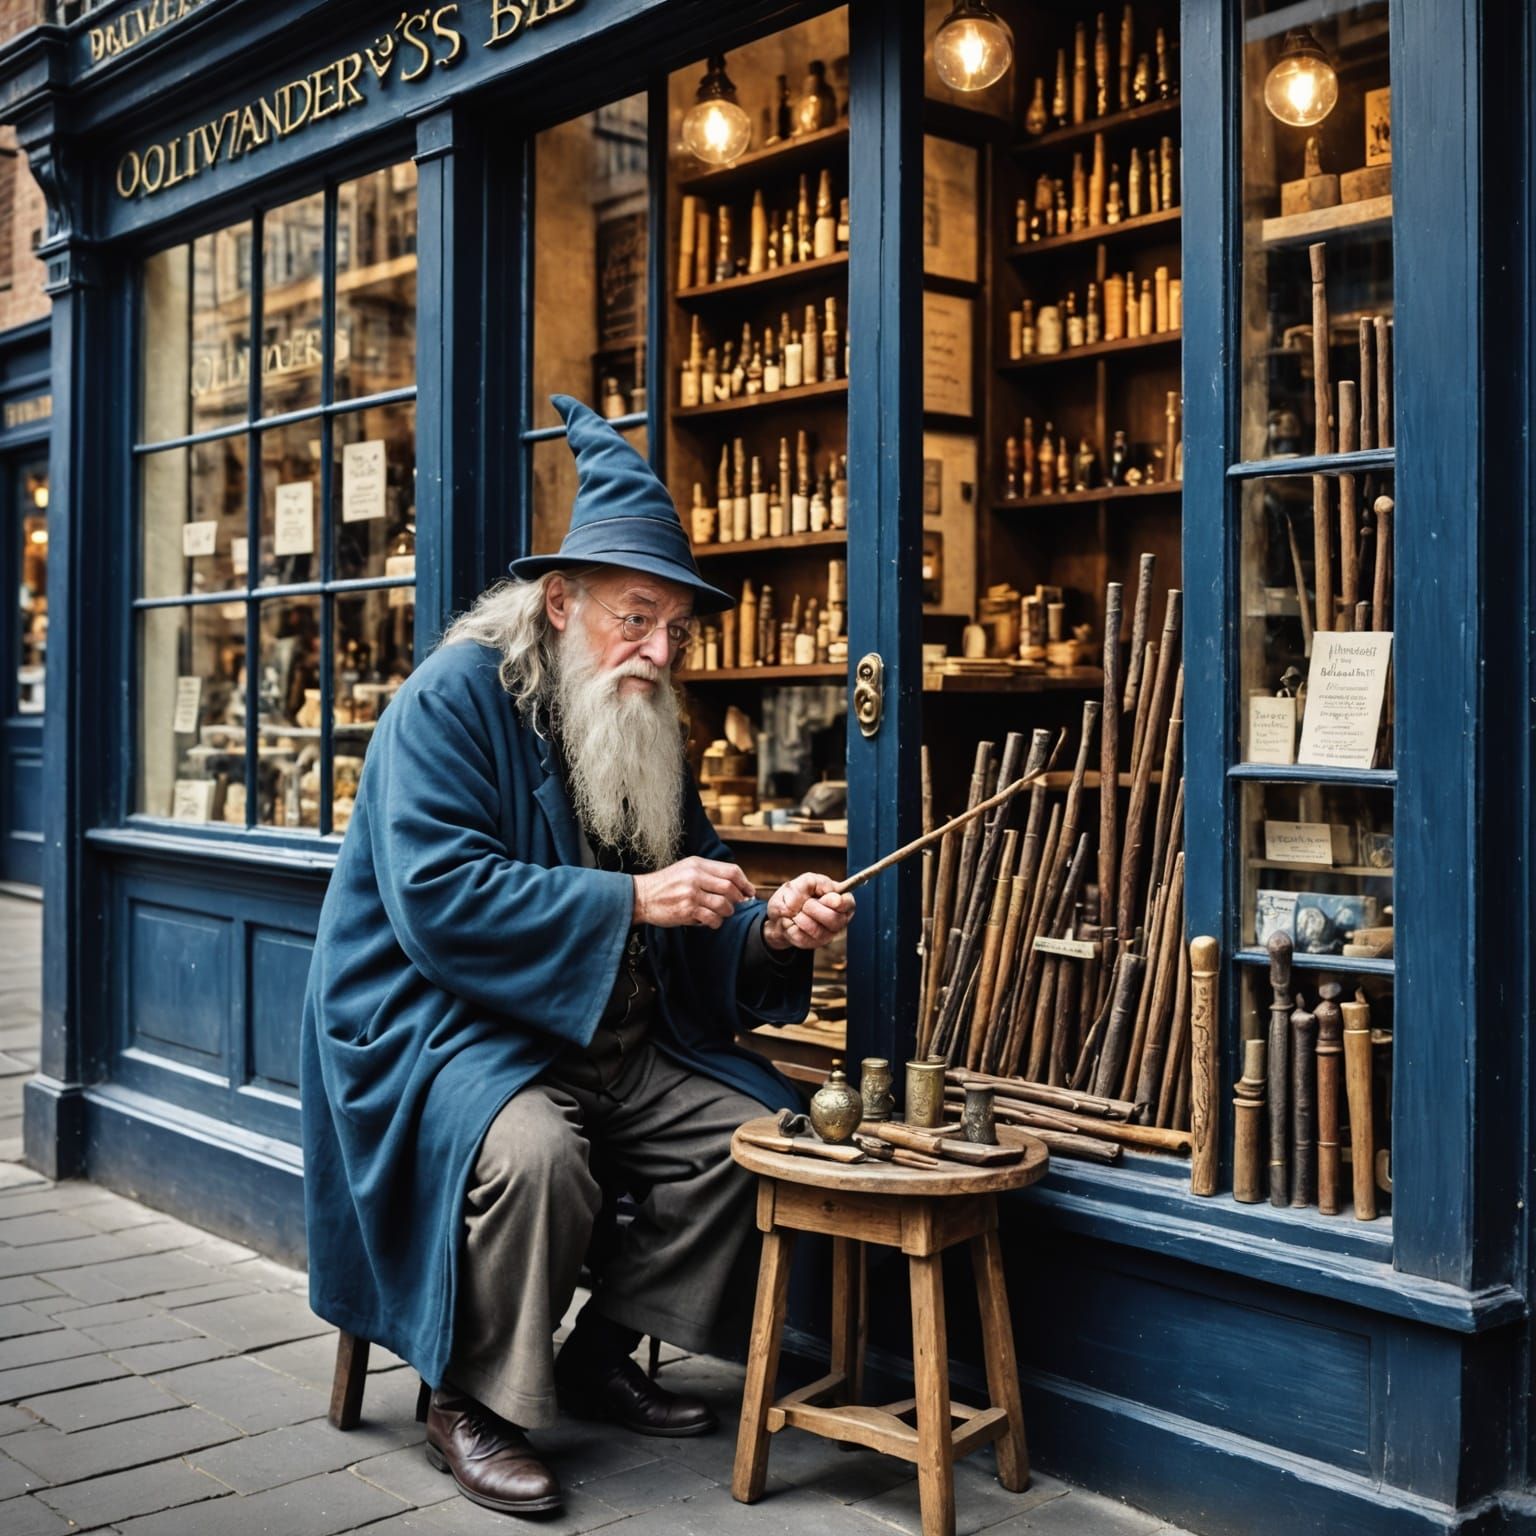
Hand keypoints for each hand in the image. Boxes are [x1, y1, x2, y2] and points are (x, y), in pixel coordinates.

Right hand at [633, 856, 754, 929]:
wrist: (641, 896)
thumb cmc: (665, 885)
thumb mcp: (686, 870)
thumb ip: (709, 874)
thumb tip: (737, 886)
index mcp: (698, 864)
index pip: (731, 871)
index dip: (745, 883)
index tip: (749, 893)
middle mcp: (695, 876)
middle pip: (730, 888)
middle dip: (738, 900)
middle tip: (736, 906)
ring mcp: (690, 893)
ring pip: (723, 904)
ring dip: (726, 912)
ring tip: (720, 914)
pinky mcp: (686, 910)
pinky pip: (712, 918)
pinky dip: (715, 922)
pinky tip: (709, 922)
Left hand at [763, 872, 854, 951]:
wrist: (780, 912)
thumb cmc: (794, 895)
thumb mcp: (799, 882)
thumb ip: (807, 884)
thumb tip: (810, 898)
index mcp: (840, 899)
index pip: (848, 903)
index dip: (836, 901)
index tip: (822, 898)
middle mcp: (838, 918)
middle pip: (834, 918)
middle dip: (813, 908)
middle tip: (804, 903)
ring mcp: (827, 933)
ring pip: (817, 930)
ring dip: (801, 918)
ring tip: (796, 912)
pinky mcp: (813, 943)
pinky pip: (802, 937)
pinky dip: (792, 927)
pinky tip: (792, 921)